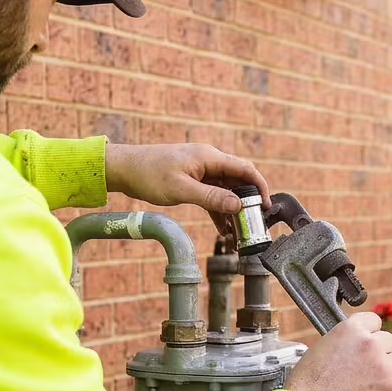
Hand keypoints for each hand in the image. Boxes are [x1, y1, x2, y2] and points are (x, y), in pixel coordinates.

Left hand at [105, 143, 269, 237]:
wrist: (124, 169)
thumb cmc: (149, 174)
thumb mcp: (181, 190)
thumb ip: (211, 198)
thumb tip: (238, 205)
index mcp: (209, 157)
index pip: (245, 169)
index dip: (260, 187)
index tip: (267, 206)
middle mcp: (208, 161)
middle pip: (237, 180)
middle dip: (247, 202)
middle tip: (253, 224)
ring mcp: (200, 170)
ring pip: (225, 190)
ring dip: (232, 210)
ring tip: (238, 233)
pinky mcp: (192, 180)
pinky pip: (211, 195)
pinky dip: (217, 210)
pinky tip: (222, 229)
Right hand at [285, 312, 391, 390]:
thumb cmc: (308, 387)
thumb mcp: (321, 350)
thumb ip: (344, 343)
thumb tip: (358, 348)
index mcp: (350, 330)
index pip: (374, 321)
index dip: (370, 335)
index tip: (366, 346)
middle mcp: (369, 344)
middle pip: (390, 342)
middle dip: (381, 355)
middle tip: (367, 371)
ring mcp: (383, 367)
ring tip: (377, 383)